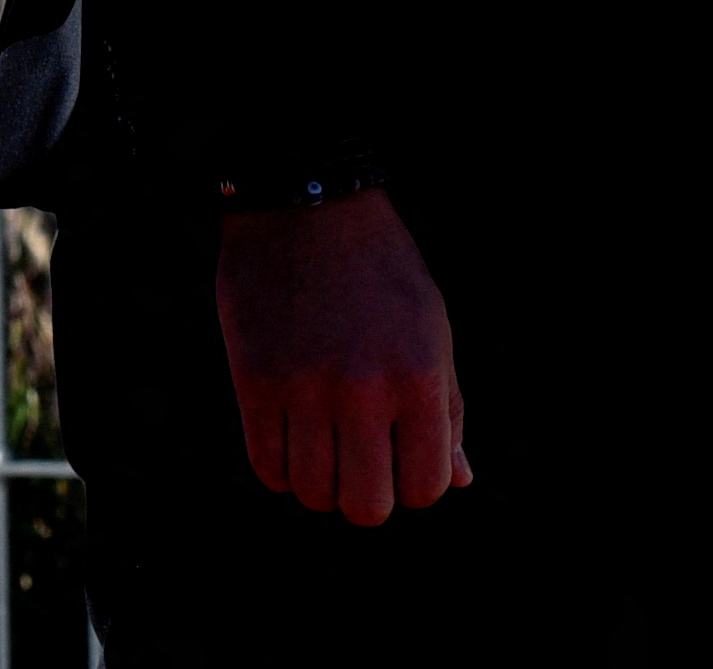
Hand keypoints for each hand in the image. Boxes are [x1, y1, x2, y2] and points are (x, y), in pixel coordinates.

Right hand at [216, 191, 470, 524]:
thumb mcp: (432, 332)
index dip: (414, 487)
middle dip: (365, 497)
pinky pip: (267, 465)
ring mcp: (305, 386)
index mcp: (419, 378)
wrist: (306, 206)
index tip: (400, 464)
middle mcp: (364, 389)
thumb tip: (457, 480)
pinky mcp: (254, 378)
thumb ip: (446, 410)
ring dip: (320, 484)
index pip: (426, 487)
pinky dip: (280, 469)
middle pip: (366, 506)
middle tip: (358, 468)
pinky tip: (289, 441)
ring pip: (313, 492)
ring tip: (321, 452)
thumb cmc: (382, 272)